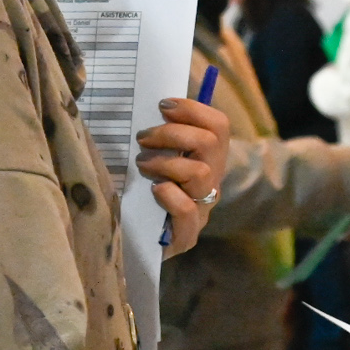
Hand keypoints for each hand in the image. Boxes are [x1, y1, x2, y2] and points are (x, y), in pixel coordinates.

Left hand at [140, 94, 228, 254]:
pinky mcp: (187, 236)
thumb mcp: (150, 158)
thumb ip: (157, 136)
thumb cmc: (137, 195)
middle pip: (209, 143)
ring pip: (200, 173)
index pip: (218, 126)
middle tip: (143, 139)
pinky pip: (187, 209)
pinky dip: (168, 195)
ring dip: (165, 163)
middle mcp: (210, 183)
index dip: (193, 109)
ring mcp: (201, 210)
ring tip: (141, 166)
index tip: (163, 105)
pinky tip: (153, 191)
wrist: (131, 245)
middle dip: (171, 134)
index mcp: (206, 161)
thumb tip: (151, 104)